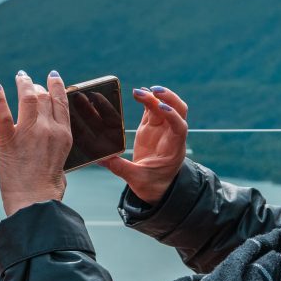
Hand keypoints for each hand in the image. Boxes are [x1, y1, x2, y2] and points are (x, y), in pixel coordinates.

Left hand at [0, 70, 71, 216]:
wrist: (35, 201)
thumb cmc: (49, 187)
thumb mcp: (62, 161)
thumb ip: (57, 145)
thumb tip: (50, 139)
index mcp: (64, 135)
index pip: (62, 101)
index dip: (57, 86)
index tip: (53, 76)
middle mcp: (49, 129)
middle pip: (44, 97)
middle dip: (36, 86)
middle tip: (29, 82)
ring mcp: (29, 132)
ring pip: (27, 97)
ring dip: (23, 83)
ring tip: (20, 77)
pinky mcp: (8, 140)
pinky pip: (3, 113)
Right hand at [97, 85, 187, 205]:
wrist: (157, 189)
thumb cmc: (153, 186)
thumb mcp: (137, 180)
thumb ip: (120, 167)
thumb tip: (101, 159)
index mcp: (173, 148)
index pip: (179, 128)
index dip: (173, 115)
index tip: (161, 107)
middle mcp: (171, 135)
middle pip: (179, 110)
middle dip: (169, 98)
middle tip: (153, 91)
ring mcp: (162, 130)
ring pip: (165, 106)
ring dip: (156, 96)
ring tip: (140, 91)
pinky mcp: (152, 128)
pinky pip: (153, 110)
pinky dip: (148, 100)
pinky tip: (139, 93)